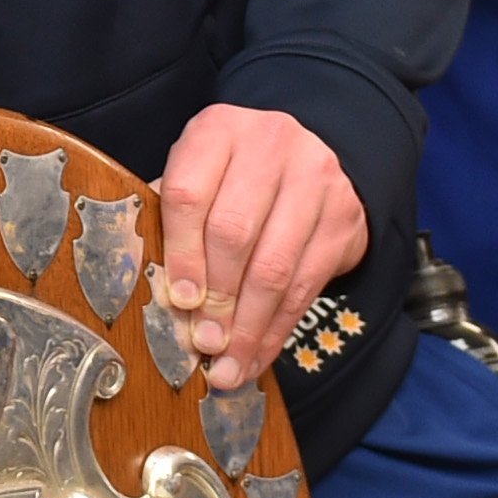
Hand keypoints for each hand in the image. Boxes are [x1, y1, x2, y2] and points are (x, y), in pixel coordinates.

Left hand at [159, 105, 368, 391]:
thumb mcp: (199, 175)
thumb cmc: (233, 175)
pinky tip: (255, 357)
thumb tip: (154, 294)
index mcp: (217, 130)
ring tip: (227, 367)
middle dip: (216, 298)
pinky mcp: (344, 219)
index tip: (178, 301)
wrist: (310, 153)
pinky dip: (276, 330)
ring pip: (276, 267)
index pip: (190, 194)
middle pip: (235, 233)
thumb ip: (173, 221)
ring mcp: (315, 179)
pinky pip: (307, 286)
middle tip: (203, 343)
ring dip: (248, 327)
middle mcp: (270, 145)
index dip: (181, 254)